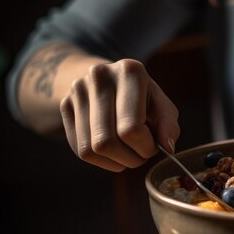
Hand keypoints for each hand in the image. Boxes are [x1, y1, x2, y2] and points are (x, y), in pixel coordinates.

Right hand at [60, 59, 179, 171]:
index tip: (153, 146)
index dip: (145, 147)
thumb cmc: (142, 97)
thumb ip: (168, 125)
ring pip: (90, 149)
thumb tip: (167, 148)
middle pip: (106, 142)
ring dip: (115, 162)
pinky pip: (79, 149)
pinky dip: (101, 160)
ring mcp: (78, 90)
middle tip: (141, 155)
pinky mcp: (65, 104)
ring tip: (128, 154)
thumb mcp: (161, 105)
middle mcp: (99, 76)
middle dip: (129, 158)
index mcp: (130, 71)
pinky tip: (113, 152)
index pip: (131, 129)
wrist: (108, 79)